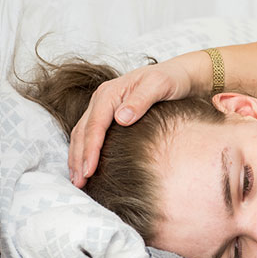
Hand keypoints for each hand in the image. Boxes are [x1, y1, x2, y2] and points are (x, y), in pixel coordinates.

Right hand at [68, 53, 202, 186]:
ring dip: (77, 157)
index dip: (90, 150)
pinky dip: (85, 151)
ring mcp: (103, 107)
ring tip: (78, 180)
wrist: (178, 74)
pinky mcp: (109, 114)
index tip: (89, 171)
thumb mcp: (159, 85)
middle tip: (79, 183)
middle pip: (82, 132)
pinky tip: (87, 166)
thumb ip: (141, 100)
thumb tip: (121, 119)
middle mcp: (102, 99)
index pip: (95, 125)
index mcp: (110, 93)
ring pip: (82, 134)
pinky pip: (91, 134)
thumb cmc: (170, 79)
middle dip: (78, 158)